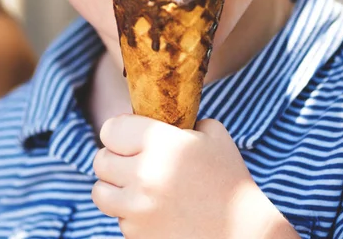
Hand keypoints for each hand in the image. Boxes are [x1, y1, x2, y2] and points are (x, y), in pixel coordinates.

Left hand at [92, 115, 298, 238]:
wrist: (243, 234)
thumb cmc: (229, 179)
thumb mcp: (212, 134)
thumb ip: (180, 120)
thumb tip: (155, 114)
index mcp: (161, 143)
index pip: (111, 129)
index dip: (118, 130)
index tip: (127, 134)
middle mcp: (143, 174)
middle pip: (101, 160)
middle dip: (114, 157)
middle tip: (131, 159)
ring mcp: (138, 209)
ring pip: (99, 191)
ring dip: (113, 186)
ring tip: (134, 184)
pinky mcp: (136, 235)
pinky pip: (117, 218)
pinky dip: (128, 213)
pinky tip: (152, 209)